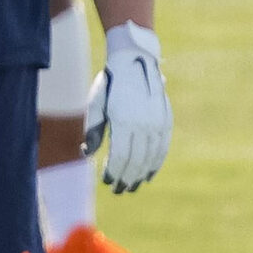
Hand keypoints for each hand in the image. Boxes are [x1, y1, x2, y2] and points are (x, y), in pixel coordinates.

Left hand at [82, 22, 171, 192]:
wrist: (136, 61)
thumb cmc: (110, 84)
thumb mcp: (96, 105)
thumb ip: (92, 131)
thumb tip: (87, 154)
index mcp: (124, 120)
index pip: (120, 156)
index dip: (114, 172)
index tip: (107, 182)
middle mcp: (143, 125)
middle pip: (136, 161)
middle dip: (127, 178)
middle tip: (119, 190)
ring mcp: (157, 124)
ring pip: (151, 158)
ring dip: (141, 174)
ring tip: (133, 186)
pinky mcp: (166, 122)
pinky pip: (162, 149)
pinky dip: (155, 163)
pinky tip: (148, 174)